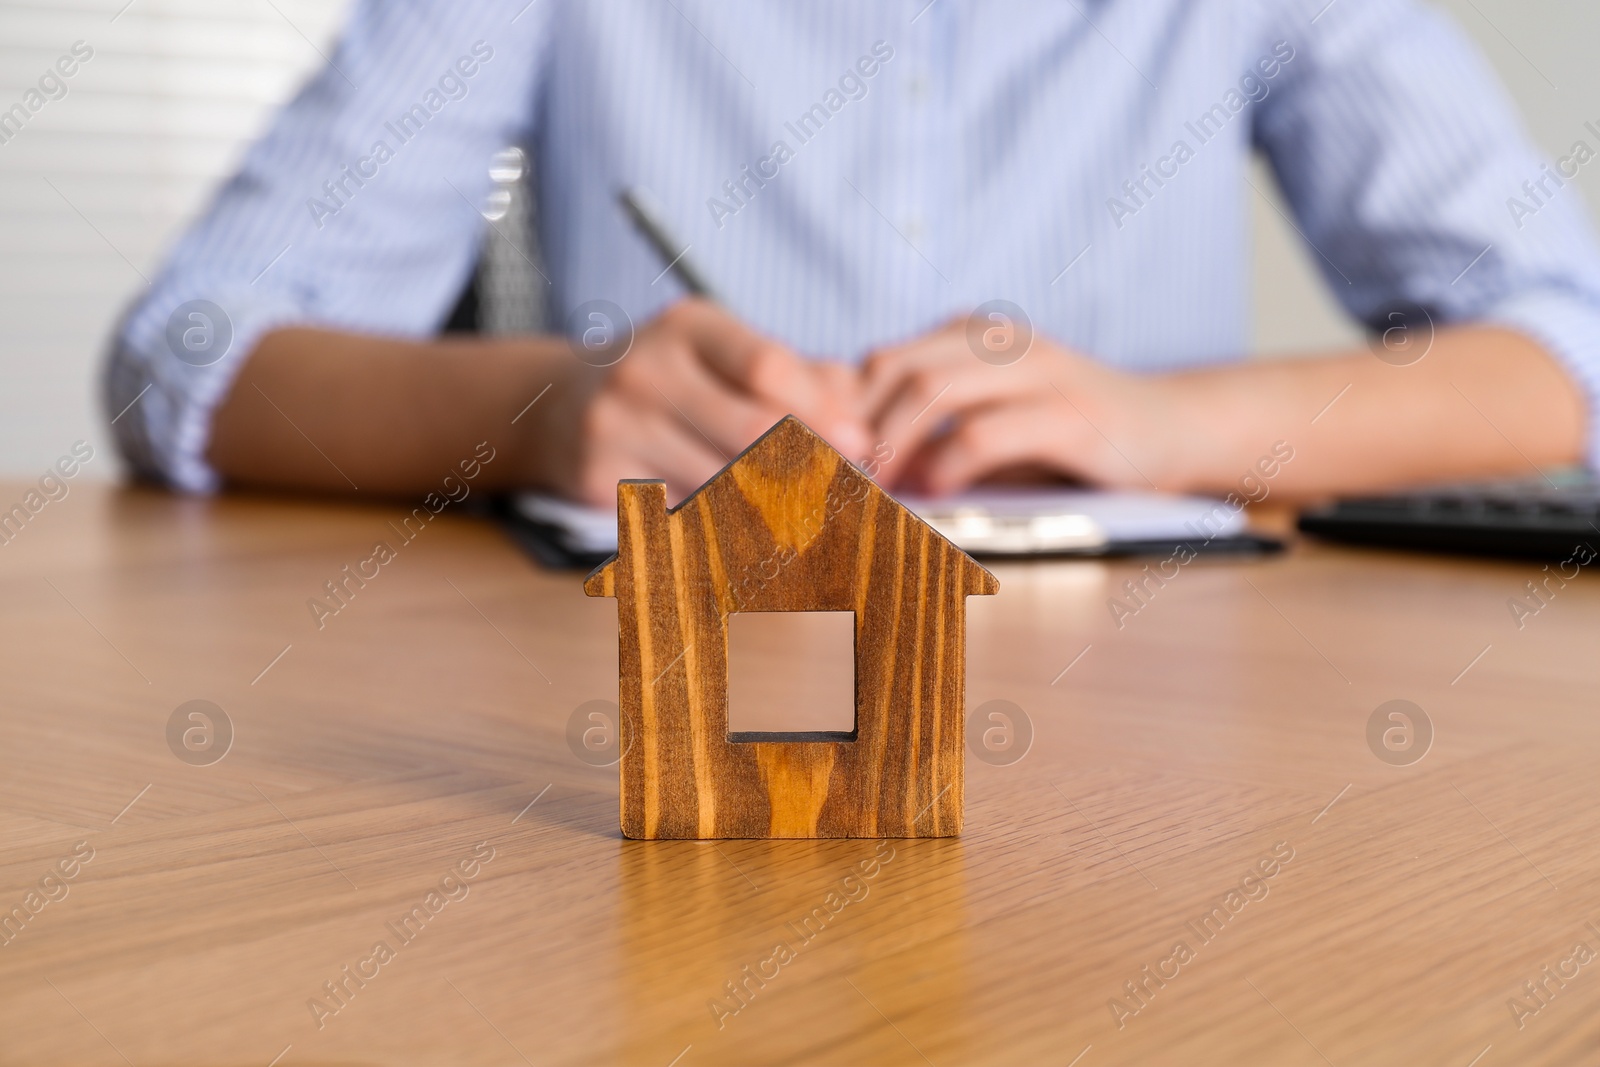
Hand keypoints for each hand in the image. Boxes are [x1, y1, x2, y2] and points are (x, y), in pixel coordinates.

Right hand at [546, 299, 868, 505]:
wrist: (558, 407)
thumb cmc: (668, 379)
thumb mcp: (719, 352)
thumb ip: (795, 376)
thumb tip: (861, 421)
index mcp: (687, 327)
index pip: (767, 368)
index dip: (823, 412)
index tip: (862, 445)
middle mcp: (644, 369)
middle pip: (750, 431)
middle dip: (810, 467)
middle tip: (848, 493)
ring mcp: (615, 425)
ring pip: (721, 485)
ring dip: (775, 511)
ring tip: (812, 523)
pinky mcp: (597, 479)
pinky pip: (681, 516)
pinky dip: (724, 531)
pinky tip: (751, 540)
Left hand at [860, 316, 1189, 495]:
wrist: (1175, 431)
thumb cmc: (1070, 438)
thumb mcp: (993, 422)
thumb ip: (931, 432)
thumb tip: (846, 463)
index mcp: (973, 334)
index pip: (881, 360)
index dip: (839, 410)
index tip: (812, 460)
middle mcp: (1002, 341)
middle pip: (895, 367)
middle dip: (854, 426)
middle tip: (829, 479)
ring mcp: (1038, 371)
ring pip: (932, 388)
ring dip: (889, 443)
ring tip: (870, 488)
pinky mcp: (1069, 414)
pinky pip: (985, 432)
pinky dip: (947, 465)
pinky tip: (936, 492)